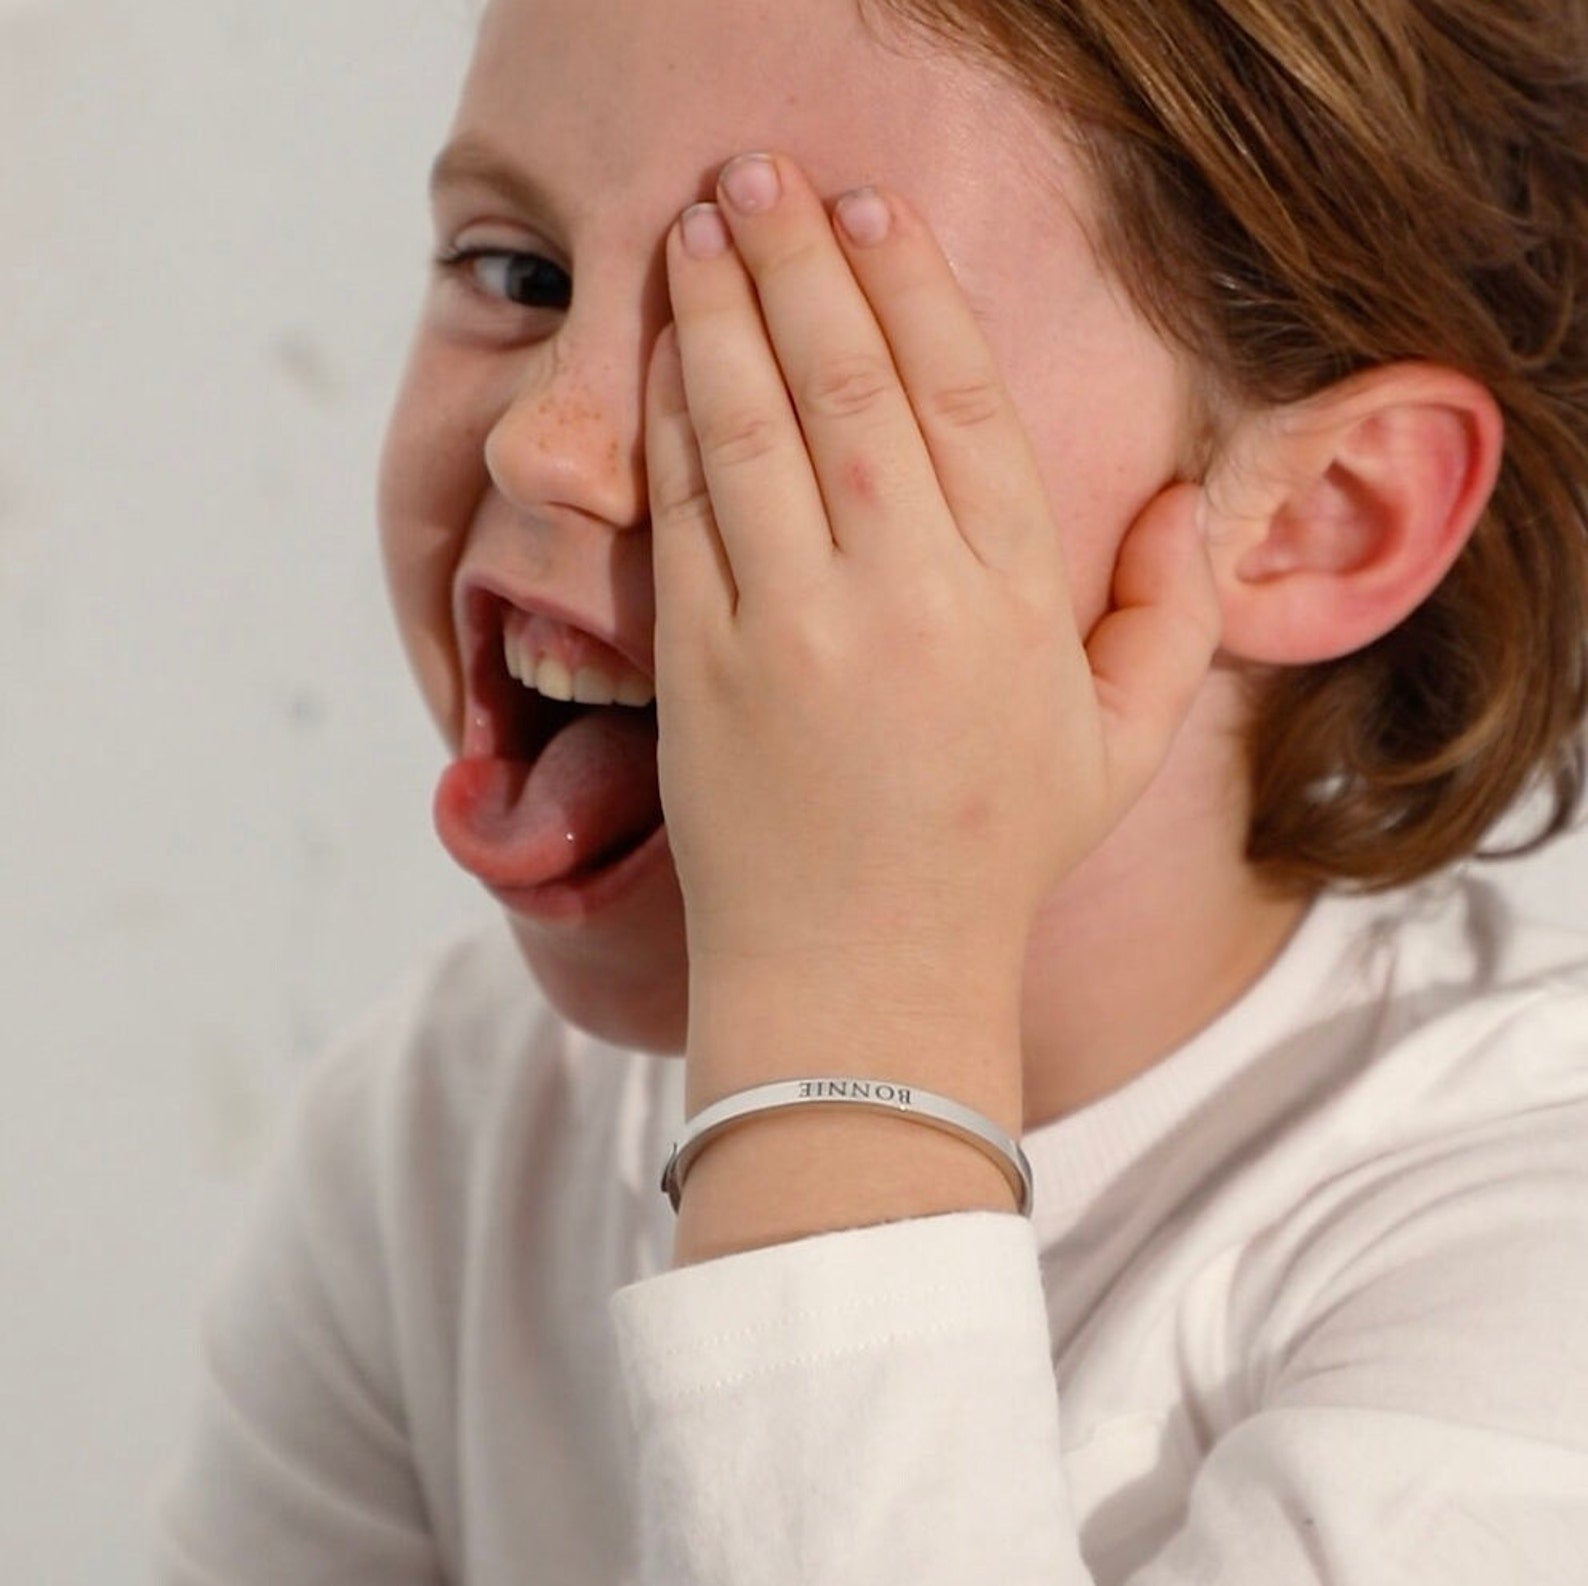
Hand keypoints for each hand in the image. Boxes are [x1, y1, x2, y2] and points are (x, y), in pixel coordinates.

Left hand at [644, 152, 1219, 999]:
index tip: (875, 216)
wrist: (858, 976)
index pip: (963, 402)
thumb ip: (1170, 621)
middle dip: (803, 265)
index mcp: (1013, 603)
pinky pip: (687, 513)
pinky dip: (674, 420)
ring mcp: (796, 630)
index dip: (912, 292)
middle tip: (766, 179)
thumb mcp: (1115, 750)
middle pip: (849, 386)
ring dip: (724, 311)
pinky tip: (670, 351)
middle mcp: (906, 599)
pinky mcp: (706, 667)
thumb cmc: (988, 858)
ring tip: (701, 225)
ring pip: (754, 428)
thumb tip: (1185, 506)